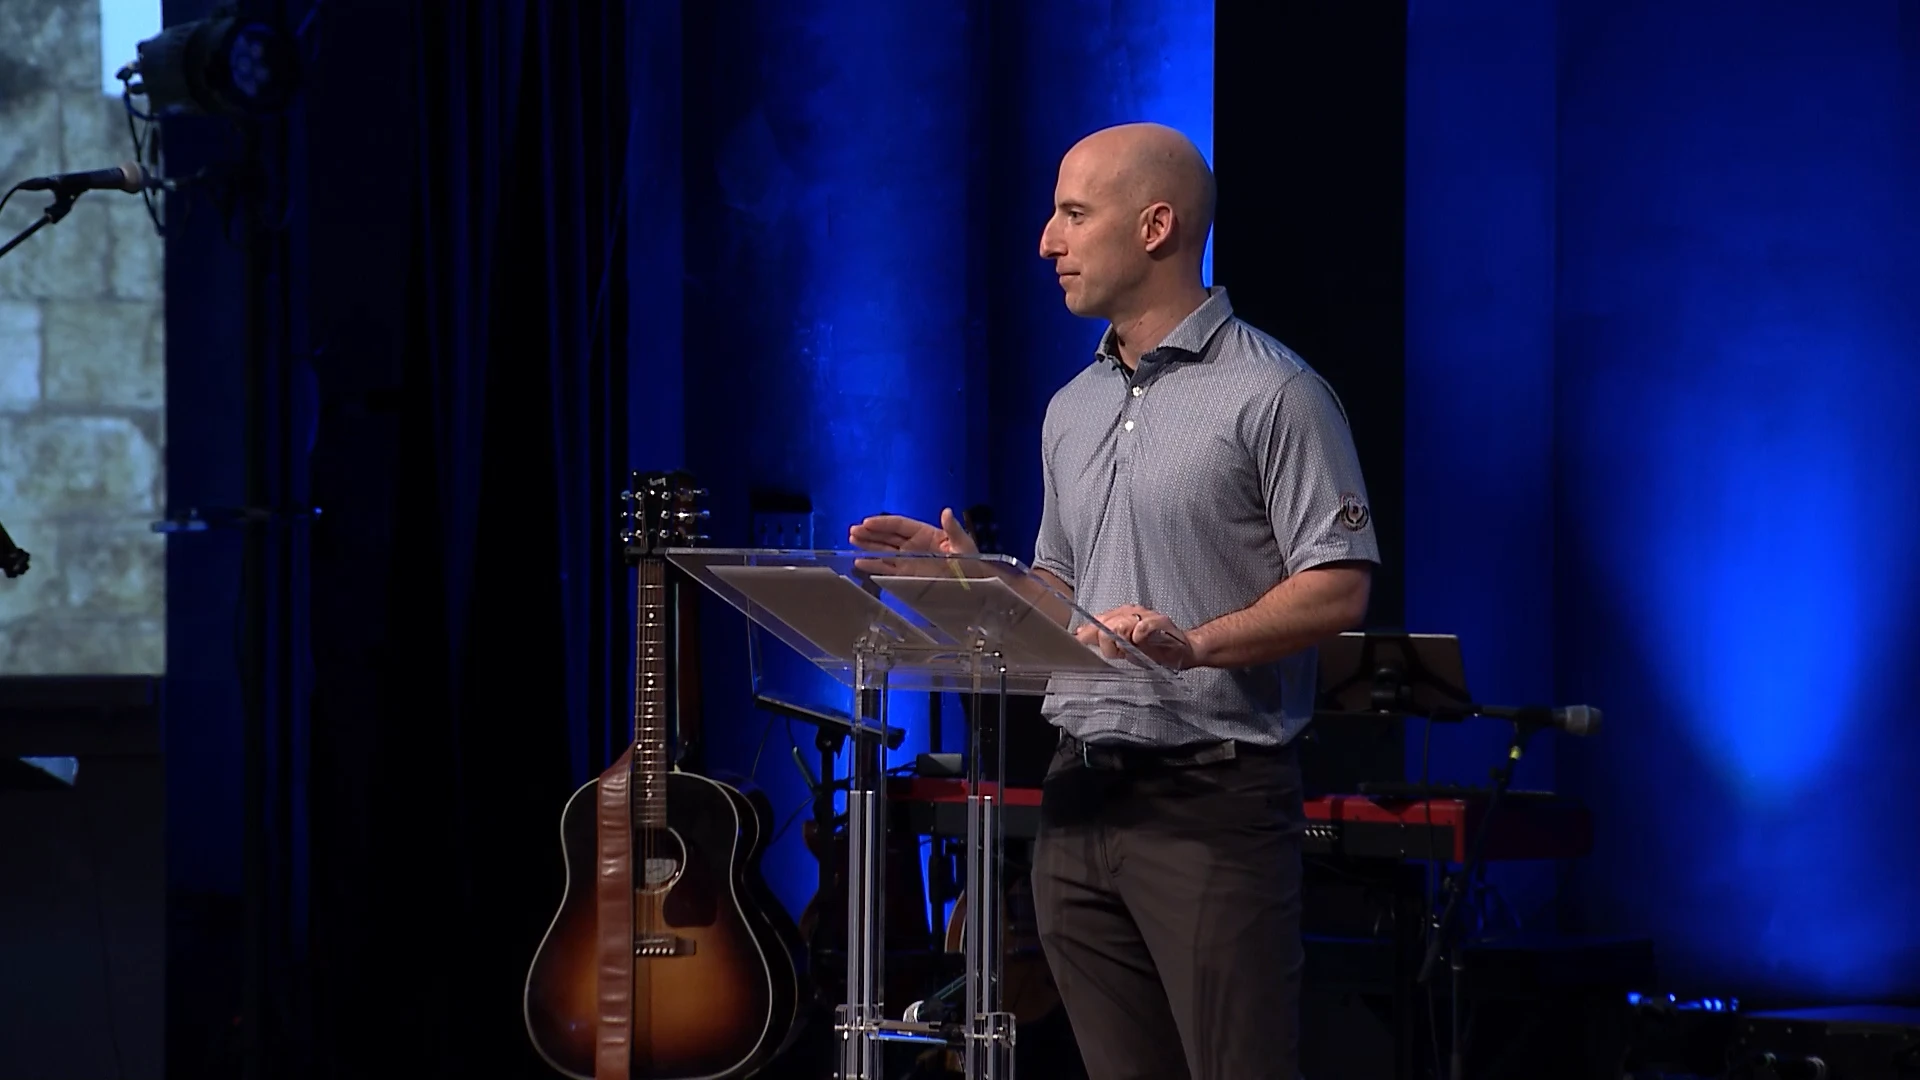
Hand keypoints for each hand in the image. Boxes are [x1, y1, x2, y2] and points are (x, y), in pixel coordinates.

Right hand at [848, 508, 975, 575]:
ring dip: (868, 545)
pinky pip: (887, 568)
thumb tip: (946, 511)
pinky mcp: (907, 574)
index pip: (899, 525)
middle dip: (870, 533)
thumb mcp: (963, 544)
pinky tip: (860, 562)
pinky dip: (874, 565)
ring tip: (852, 540)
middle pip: (888, 536)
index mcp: (925, 533)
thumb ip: (953, 529)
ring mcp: (909, 560)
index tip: (867, 522)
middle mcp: (914, 545)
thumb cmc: (971, 562)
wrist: (974, 583)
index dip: (883, 523)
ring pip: (884, 550)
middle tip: (853, 531)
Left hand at [1073, 604, 1196, 669]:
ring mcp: (1146, 615)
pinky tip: (1140, 641)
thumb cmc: (1153, 649)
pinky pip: (1144, 625)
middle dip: (1107, 643)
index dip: (1088, 633)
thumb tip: (1079, 635)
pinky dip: (1139, 633)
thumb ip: (1104, 640)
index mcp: (1120, 616)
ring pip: (1122, 624)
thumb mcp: (1125, 648)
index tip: (1079, 642)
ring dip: (1122, 641)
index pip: (1097, 621)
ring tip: (1131, 648)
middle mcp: (1131, 613)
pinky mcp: (1161, 621)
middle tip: (1118, 653)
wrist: (1182, 649)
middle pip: (1107, 624)